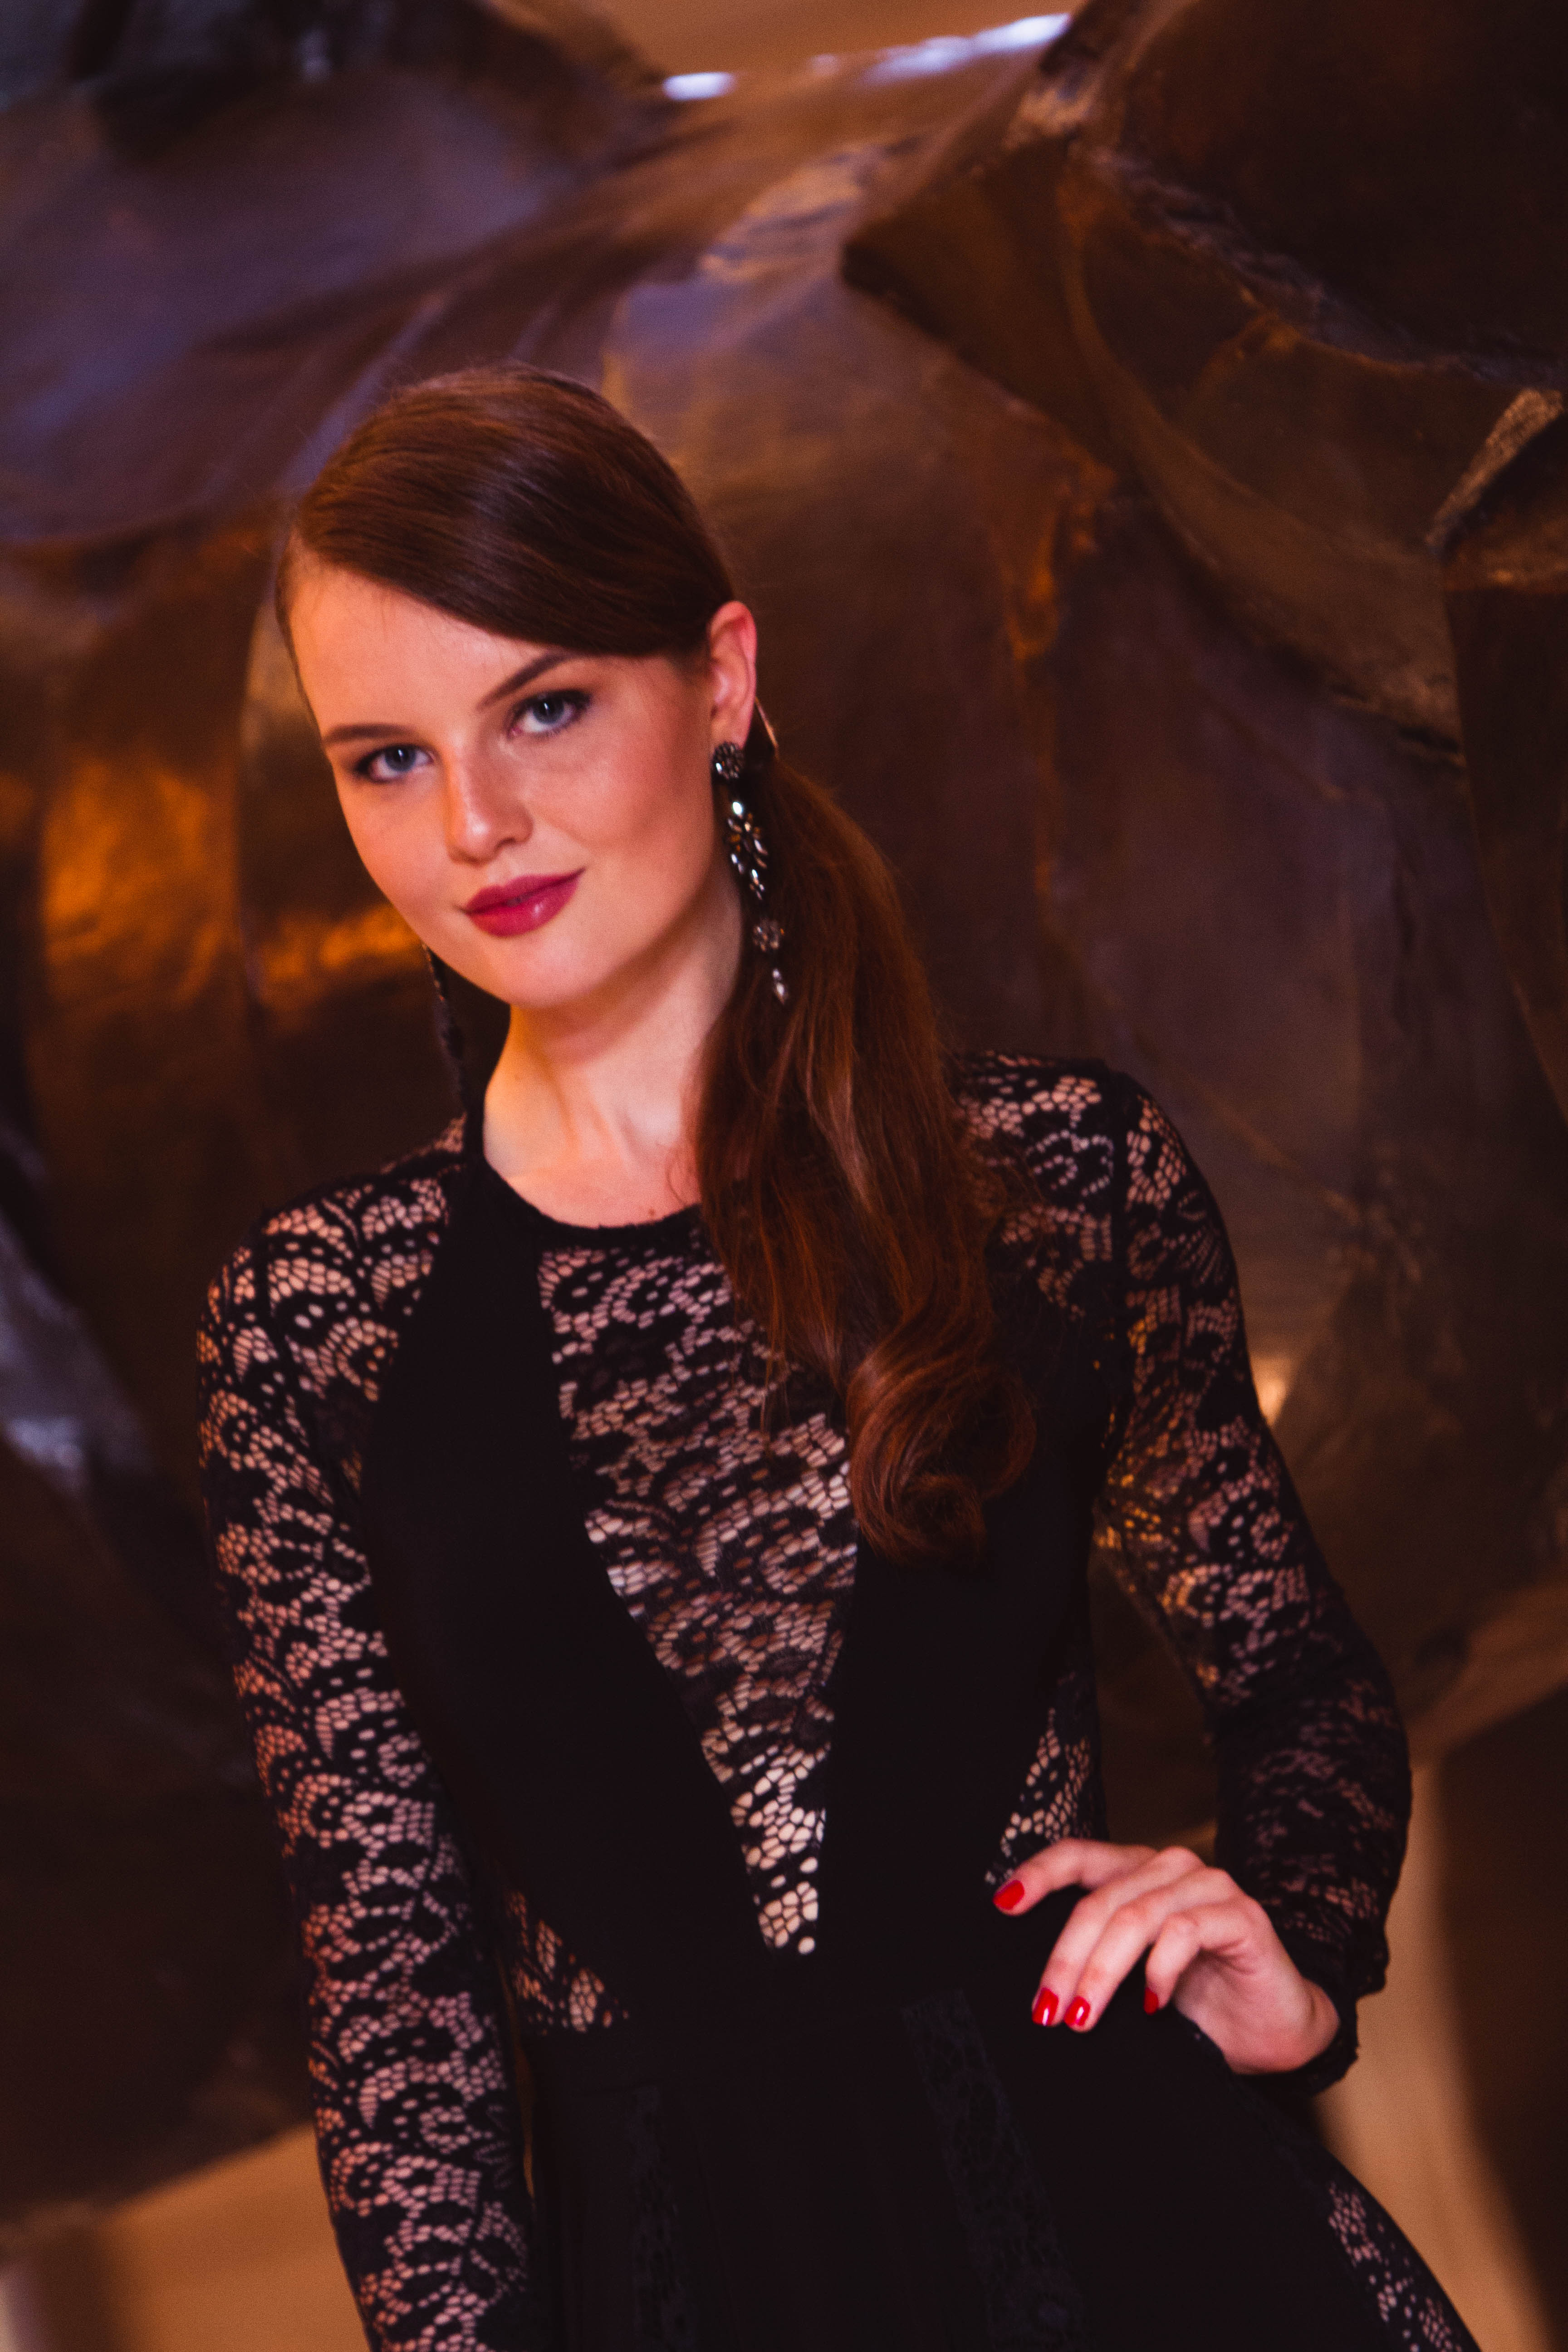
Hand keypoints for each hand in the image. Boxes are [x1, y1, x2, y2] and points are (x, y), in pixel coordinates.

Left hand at [992, 1838, 1338, 2074]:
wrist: (1273, 2031)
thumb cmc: (1198, 2004)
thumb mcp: (1133, 1980)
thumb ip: (1098, 1961)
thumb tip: (1037, 1986)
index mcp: (1139, 1874)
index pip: (1079, 1856)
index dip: (1038, 1874)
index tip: (1002, 1906)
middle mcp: (1172, 1868)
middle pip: (1099, 1900)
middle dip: (1065, 1959)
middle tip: (1046, 2010)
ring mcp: (1209, 1887)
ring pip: (1135, 1916)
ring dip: (1101, 1971)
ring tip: (1081, 2017)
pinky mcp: (1242, 1916)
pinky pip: (1184, 1932)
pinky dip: (1159, 1970)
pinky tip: (1152, 2005)